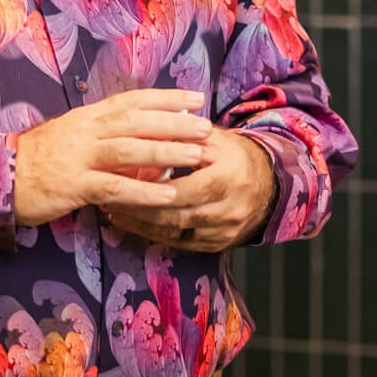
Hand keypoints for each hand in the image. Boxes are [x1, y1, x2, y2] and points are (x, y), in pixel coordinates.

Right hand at [14, 90, 212, 228]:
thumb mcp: (73, 138)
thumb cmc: (38, 160)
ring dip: (166, 152)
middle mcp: (86, 130)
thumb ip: (105, 136)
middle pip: (136, 121)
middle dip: (174, 123)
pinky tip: (168, 196)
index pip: (132, 100)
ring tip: (196, 156)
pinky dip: (144, 192)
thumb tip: (144, 140)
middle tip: (206, 127)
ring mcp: (79, 157)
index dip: (165, 98)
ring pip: (129, 150)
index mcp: (87, 117)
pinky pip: (114, 188)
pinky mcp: (73, 185)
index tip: (195, 99)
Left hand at [102, 127, 275, 253]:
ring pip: (175, 234)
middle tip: (108, 200)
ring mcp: (225, 231)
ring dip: (141, 226)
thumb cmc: (234, 156)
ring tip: (114, 213)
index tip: (120, 181)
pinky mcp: (218, 244)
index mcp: (229, 177)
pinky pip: (181, 244)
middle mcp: (230, 208)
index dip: (150, 189)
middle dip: (139, 210)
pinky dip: (155, 235)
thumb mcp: (214, 139)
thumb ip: (182, 137)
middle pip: (176, 216)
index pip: (184, 189)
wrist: (268, 184)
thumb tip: (143, 132)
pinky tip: (135, 226)